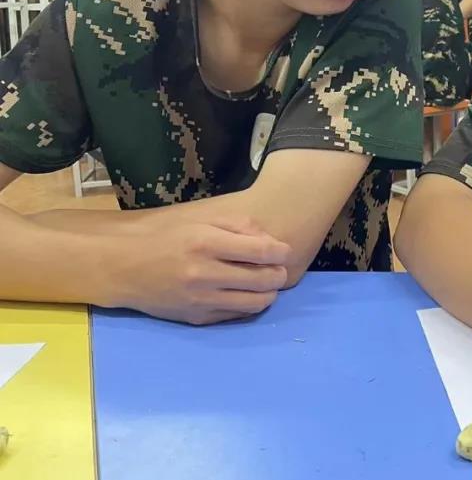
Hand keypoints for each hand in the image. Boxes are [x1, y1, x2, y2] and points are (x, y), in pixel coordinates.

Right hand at [102, 213, 291, 325]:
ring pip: (255, 303)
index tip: (285, 251)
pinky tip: (246, 293)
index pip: (261, 251)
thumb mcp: (201, 218)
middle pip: (263, 280)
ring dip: (268, 293)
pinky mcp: (195, 318)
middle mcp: (204, 274)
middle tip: (279, 268)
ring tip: (266, 283)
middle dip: (279, 274)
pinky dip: (248, 305)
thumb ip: (239, 225)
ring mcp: (199, 300)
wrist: (121, 264)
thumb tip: (270, 241)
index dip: (281, 252)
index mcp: (206, 243)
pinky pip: (235, 315)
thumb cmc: (164, 234)